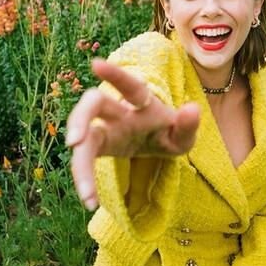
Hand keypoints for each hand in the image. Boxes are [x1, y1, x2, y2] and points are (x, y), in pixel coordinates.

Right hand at [66, 58, 199, 209]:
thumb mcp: (185, 135)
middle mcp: (119, 111)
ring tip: (87, 194)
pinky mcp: (97, 146)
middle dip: (79, 118)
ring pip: (83, 135)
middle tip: (73, 142)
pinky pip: (84, 158)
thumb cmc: (170, 132)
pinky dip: (84, 179)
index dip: (114, 75)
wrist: (159, 142)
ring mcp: (105, 128)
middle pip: (93, 105)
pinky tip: (90, 201)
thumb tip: (192, 109)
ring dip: (80, 163)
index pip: (129, 87)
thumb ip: (188, 124)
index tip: (95, 64)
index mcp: (143, 103)